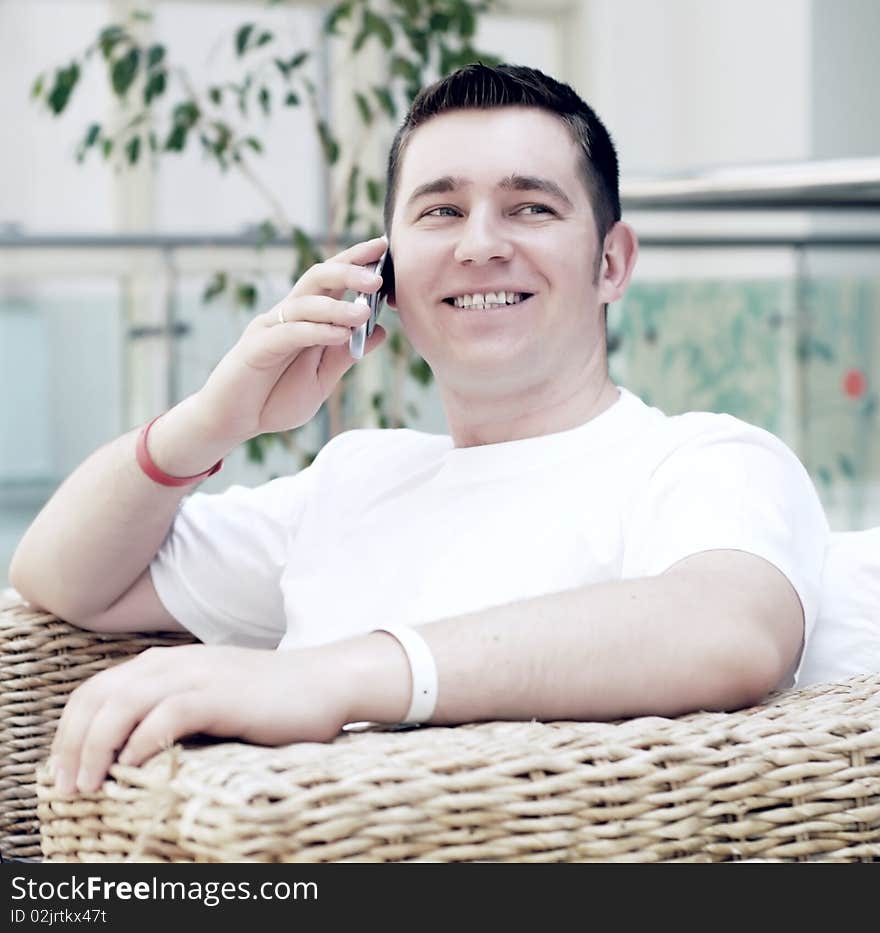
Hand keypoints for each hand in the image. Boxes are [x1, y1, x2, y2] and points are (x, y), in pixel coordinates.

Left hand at [47, 643, 350, 795]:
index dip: (69, 731)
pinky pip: (165, 716)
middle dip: (72, 744)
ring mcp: (197, 675)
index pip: (96, 690)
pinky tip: (133, 770)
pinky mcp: (220, 694)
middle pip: (98, 696)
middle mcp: (173, 663)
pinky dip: (140, 744)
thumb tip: (126, 752)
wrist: (324, 682)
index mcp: (165, 663)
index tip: (63, 772)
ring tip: (89, 786)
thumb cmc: (268, 701)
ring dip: (96, 748)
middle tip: (67, 787)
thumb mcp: (208, 698)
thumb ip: (170, 710)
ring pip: (122, 705)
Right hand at [194, 235, 388, 446]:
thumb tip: (380, 330)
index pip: (333, 281)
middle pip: (318, 277)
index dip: (355, 261)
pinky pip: (291, 332)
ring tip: (363, 313)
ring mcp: (270, 327)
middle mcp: (288, 316)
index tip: (384, 248)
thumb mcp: (321, 379)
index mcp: (306, 319)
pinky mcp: (257, 346)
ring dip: (337, 306)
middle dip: (349, 270)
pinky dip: (318, 331)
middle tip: (378, 277)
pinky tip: (342, 334)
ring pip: (305, 302)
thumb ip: (346, 355)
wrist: (236, 422)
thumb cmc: (275, 399)